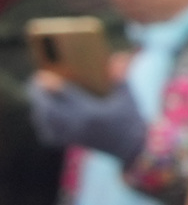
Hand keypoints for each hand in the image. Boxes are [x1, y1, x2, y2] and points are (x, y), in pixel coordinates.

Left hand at [29, 76, 143, 159]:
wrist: (135, 148)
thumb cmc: (132, 120)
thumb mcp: (128, 98)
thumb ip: (120, 78)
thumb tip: (117, 56)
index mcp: (91, 112)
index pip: (64, 96)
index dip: (50, 84)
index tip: (42, 75)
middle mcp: (78, 125)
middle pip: (48, 109)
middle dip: (38, 95)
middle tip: (35, 82)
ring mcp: (73, 135)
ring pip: (46, 122)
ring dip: (38, 108)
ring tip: (37, 96)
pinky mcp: (72, 142)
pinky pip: (49, 136)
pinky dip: (43, 125)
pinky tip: (43, 117)